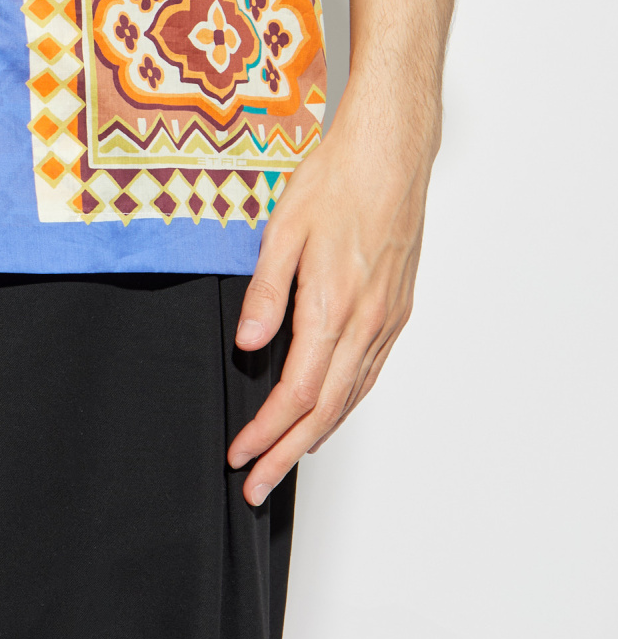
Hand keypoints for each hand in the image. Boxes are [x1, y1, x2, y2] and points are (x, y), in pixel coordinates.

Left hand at [226, 89, 436, 504]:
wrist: (391, 152)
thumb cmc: (337, 180)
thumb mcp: (284, 229)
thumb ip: (265, 293)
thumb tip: (246, 344)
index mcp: (334, 306)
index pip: (298, 393)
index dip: (267, 432)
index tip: (241, 456)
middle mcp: (367, 323)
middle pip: (326, 410)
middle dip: (287, 454)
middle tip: (256, 486)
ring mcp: (387, 319)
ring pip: (352, 397)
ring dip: (317, 435)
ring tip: (286, 459)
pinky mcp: (397, 309)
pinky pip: (370, 373)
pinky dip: (345, 404)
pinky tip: (328, 410)